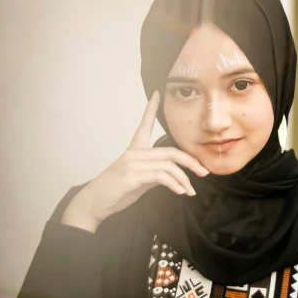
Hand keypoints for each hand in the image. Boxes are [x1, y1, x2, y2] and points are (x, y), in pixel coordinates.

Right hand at [61, 91, 208, 231]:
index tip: (158, 93)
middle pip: (170, 151)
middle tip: (204, 172)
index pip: (144, 124)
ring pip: (168, 165)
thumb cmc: (115, 192)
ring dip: (184, 180)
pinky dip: (174, 184)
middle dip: (191, 162)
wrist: (94, 204)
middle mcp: (133, 153)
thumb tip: (172, 175)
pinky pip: (160, 176)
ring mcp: (132, 163)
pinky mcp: (131, 176)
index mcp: (134, 150)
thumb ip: (154, 174)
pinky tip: (180, 192)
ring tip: (190, 191)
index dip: (151, 108)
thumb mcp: (139, 181)